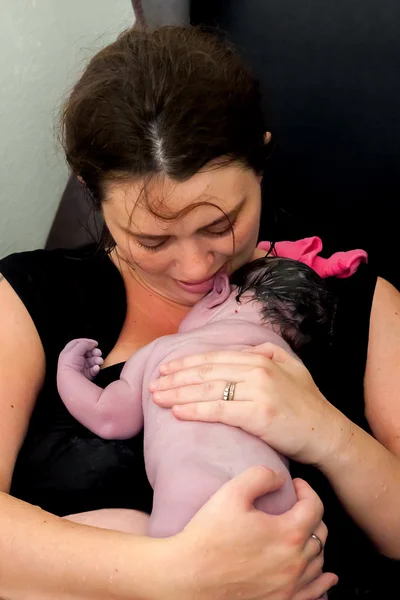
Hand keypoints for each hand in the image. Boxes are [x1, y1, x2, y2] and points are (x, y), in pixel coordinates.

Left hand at [58, 338, 103, 379]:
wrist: (70, 381)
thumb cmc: (69, 366)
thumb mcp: (76, 350)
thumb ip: (85, 344)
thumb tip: (92, 343)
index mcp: (68, 353)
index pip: (78, 344)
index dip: (86, 342)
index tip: (94, 343)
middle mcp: (73, 360)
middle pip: (86, 353)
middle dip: (94, 352)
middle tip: (99, 353)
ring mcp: (79, 368)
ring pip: (90, 361)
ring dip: (96, 360)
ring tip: (100, 361)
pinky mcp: (84, 375)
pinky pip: (92, 370)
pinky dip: (95, 369)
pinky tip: (96, 368)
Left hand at [150, 343, 347, 465]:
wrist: (327, 433)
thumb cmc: (306, 404)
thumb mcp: (291, 368)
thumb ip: (267, 353)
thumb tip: (243, 349)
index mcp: (260, 358)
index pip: (214, 358)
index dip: (186, 363)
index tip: (165, 369)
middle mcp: (257, 370)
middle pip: (206, 371)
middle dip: (175, 378)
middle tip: (152, 385)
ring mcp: (258, 391)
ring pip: (208, 389)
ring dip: (178, 393)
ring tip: (157, 398)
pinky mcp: (258, 415)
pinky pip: (219, 410)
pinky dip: (195, 410)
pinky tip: (177, 412)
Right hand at [169, 466, 336, 599]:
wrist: (187, 577)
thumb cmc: (207, 536)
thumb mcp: (231, 492)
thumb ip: (260, 476)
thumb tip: (279, 478)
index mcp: (287, 534)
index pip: (315, 507)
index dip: (307, 490)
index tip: (295, 485)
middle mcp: (294, 563)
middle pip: (321, 534)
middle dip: (311, 514)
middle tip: (296, 506)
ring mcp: (289, 587)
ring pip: (319, 562)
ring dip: (315, 543)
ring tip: (304, 533)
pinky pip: (314, 593)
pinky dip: (322, 582)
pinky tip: (327, 577)